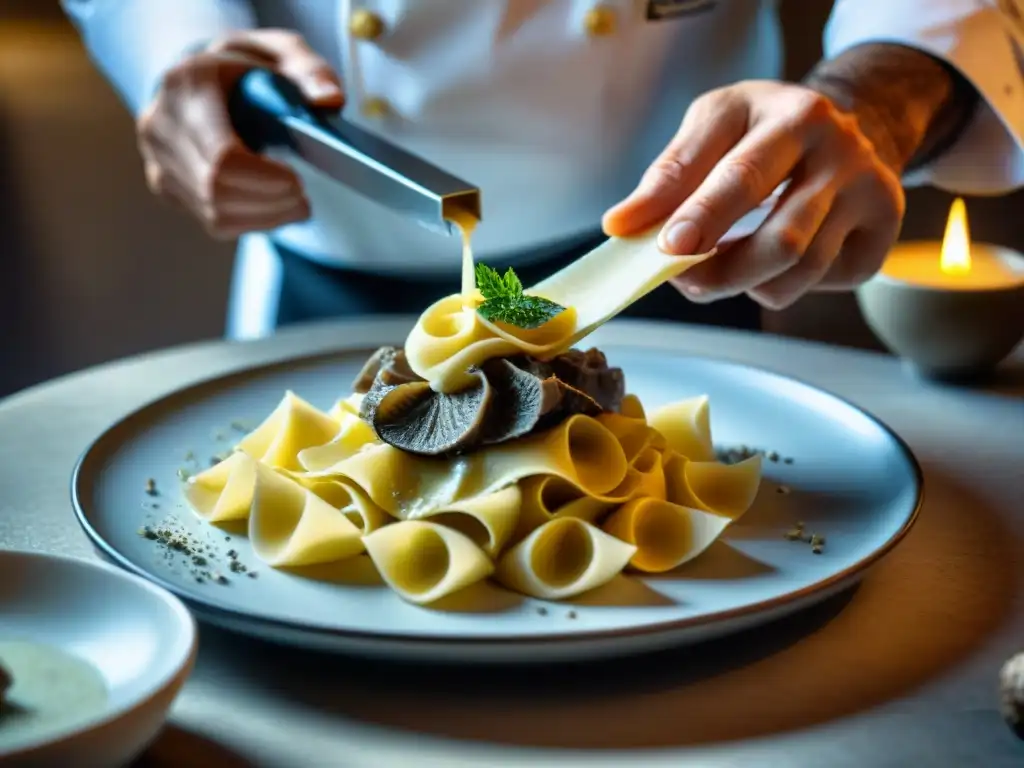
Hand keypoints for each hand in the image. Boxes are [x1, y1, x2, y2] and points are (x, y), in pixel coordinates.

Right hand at [137, 30, 343, 239]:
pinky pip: (214, 222)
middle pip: (218, 189)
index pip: (221, 156)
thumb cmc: (248, 68)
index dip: (265, 179)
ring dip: (267, 216)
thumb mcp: (282, 54)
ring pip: (215, 213)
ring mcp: (158, 160)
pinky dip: (253, 223)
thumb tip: (331, 100)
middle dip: (271, 201)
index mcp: (187, 85)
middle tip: (304, 199)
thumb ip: (311, 71)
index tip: (297, 181)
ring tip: (297, 205)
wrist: (203, 81)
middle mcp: (161, 125)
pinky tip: (275, 209)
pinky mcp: (167, 188)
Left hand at [603, 80, 904, 308]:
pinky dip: (780, 284)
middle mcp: (842, 150)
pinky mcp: (883, 229)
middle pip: (782, 236)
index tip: (664, 247)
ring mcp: (870, 191)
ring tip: (712, 273)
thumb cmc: (760, 133)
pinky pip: (822, 281)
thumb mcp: (713, 128)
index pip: (741, 173)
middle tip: (682, 279)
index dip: (699, 215)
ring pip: (801, 269)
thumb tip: (621, 225)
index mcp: (794, 114)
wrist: (845, 127)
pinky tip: (765, 263)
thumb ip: (669, 175)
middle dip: (722, 269)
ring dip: (744, 283)